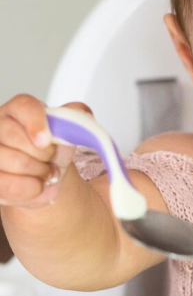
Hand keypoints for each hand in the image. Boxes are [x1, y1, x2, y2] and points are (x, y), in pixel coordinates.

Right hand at [0, 94, 92, 209]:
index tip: (46, 140)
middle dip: (43, 154)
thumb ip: (74, 121)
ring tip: (47, 173)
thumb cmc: (52, 153)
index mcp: (19, 110)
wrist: (45, 178)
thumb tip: (82, 112)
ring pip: (12, 161)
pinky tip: (36, 185)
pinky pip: (7, 184)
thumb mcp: (67, 135)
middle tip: (52, 159)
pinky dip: (30, 188)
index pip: (24, 106)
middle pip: (14, 136)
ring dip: (39, 172)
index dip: (35, 122)